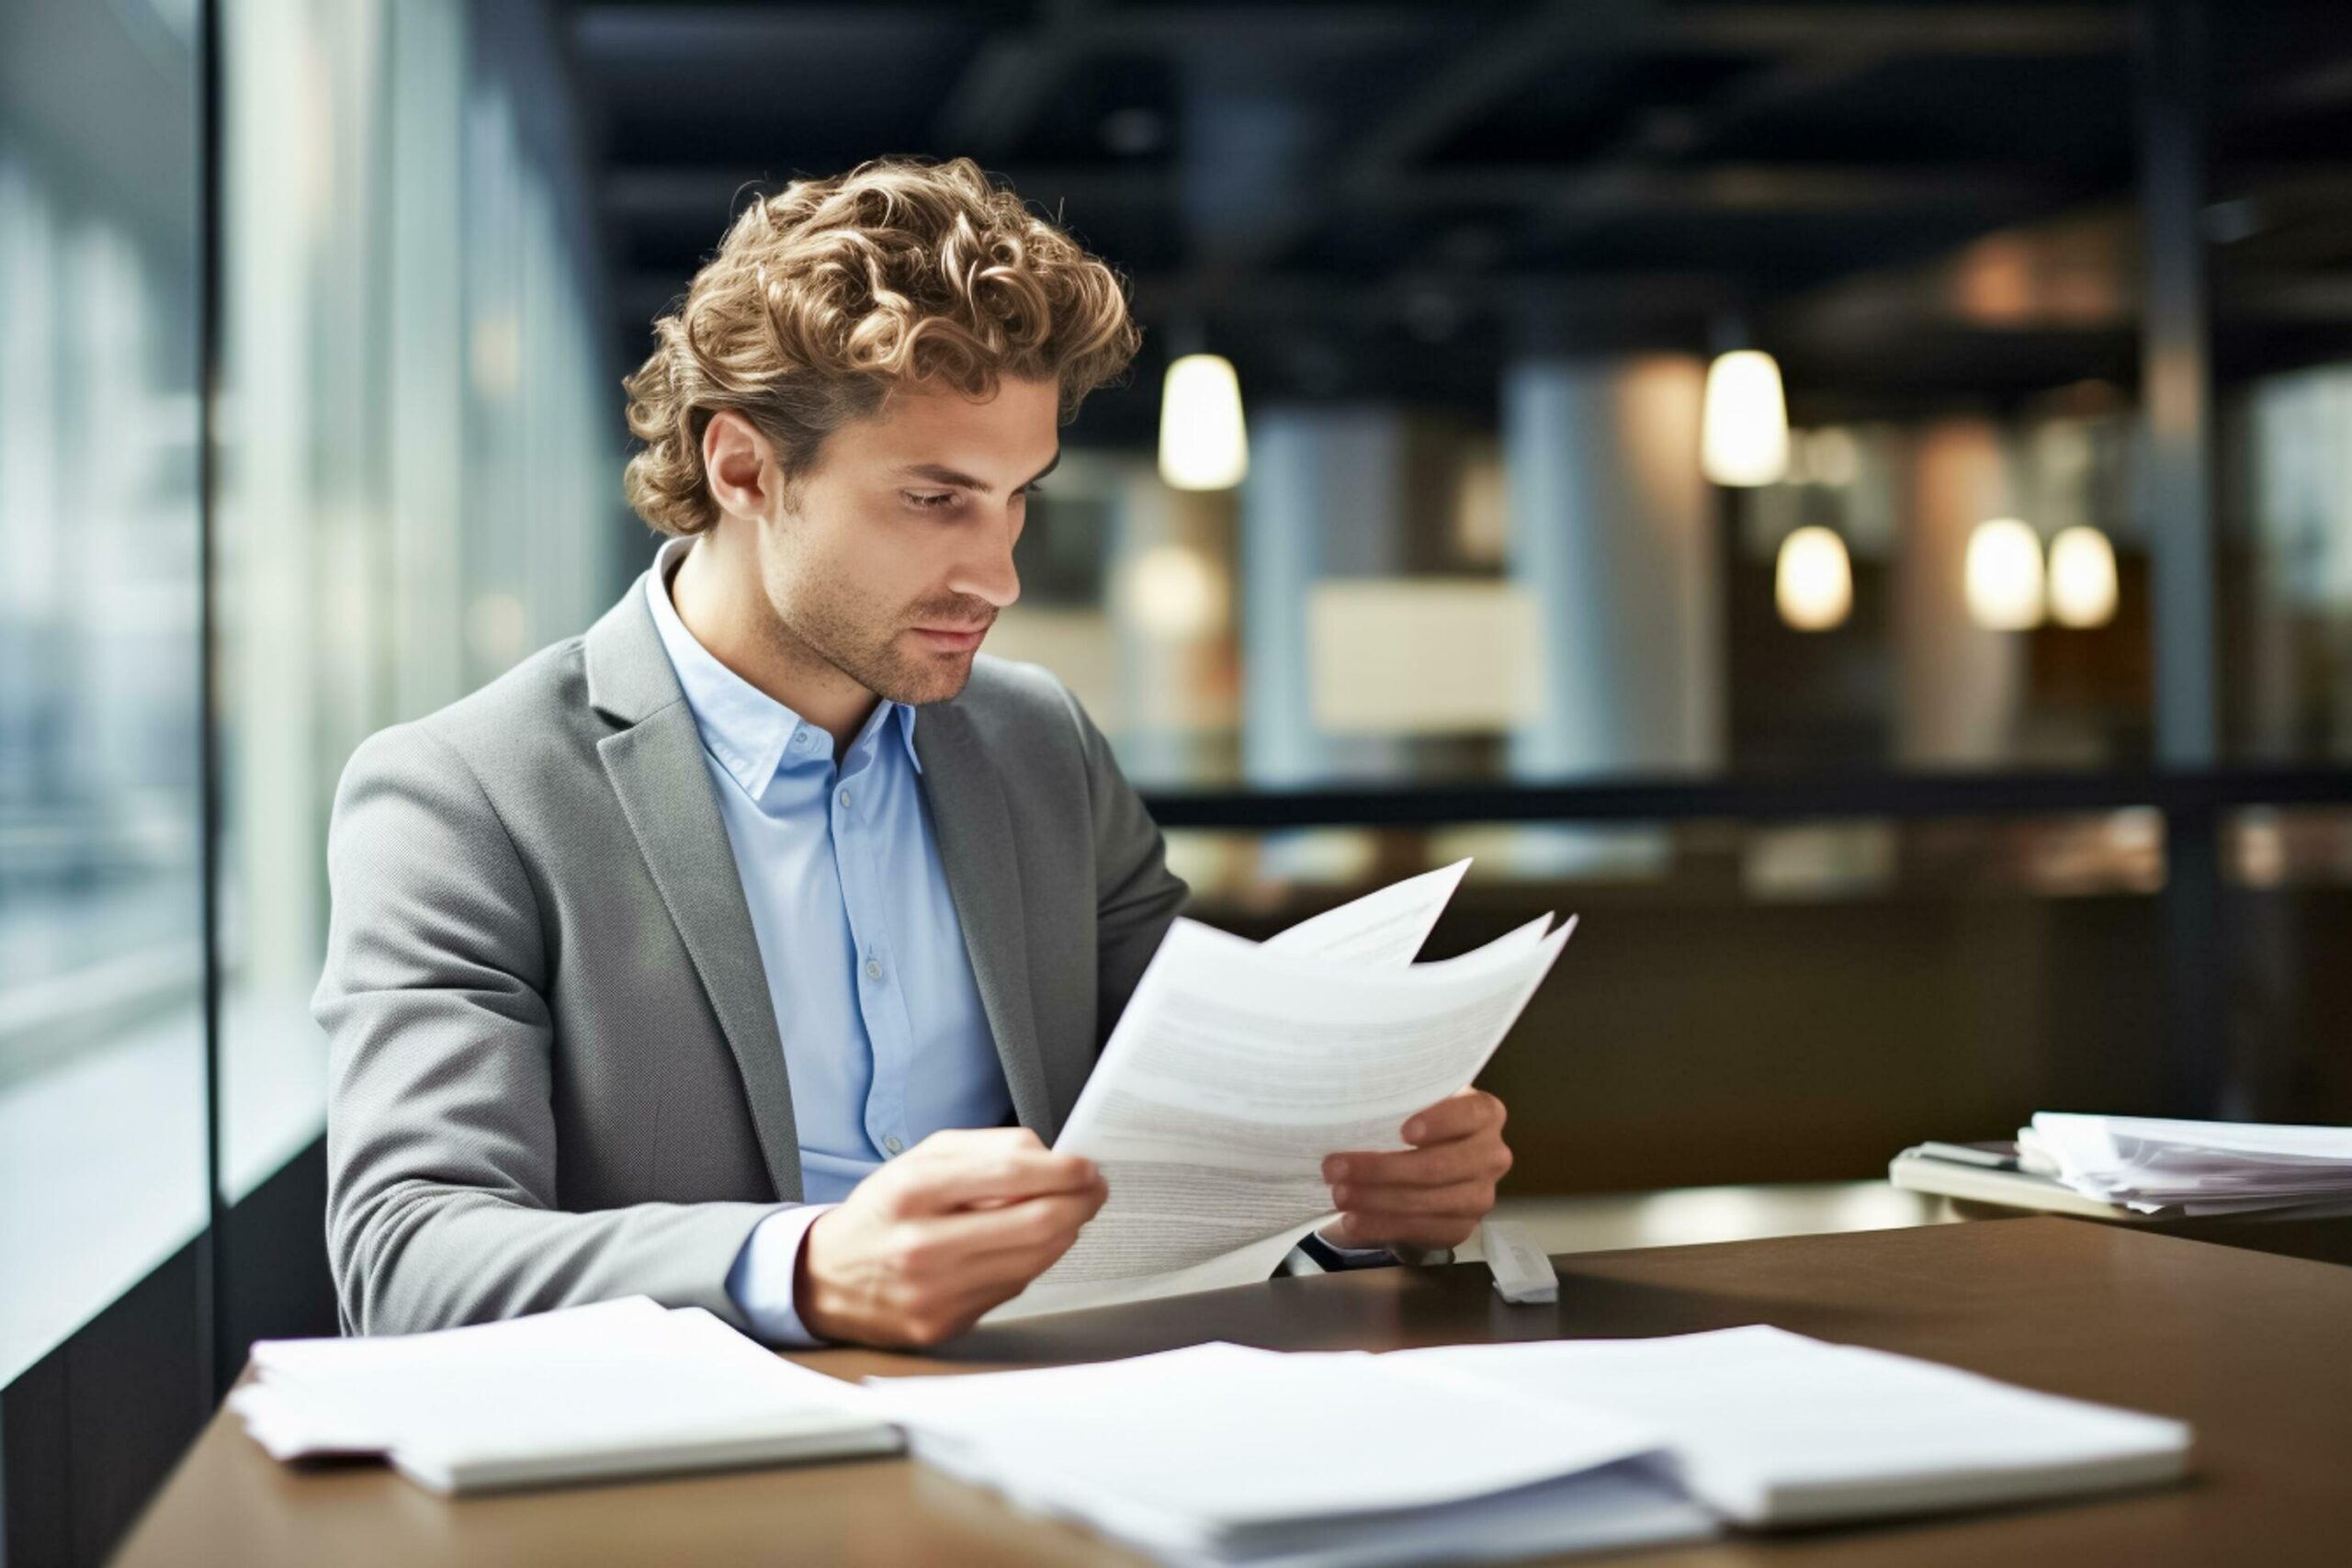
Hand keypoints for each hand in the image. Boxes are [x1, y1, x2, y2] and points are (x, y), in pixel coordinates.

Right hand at [794, 1128, 1106, 1347]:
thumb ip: (987, 1148)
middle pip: (1037, 1222)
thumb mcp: (921, 1159)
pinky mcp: (946, 1324)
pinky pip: (1015, 1287)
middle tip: (1094, 1190)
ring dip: (1066, 1231)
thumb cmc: (882, 1212)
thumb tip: (1050, 1156)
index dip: (1064, 1169)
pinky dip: (1032, 1261)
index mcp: (912, 1191)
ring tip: (1068, 1212)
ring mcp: (935, 1292)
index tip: (1086, 1166)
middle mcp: (922, 1245)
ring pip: (1035, 1260)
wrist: (826, 1278)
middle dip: (1081, 1202)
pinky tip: (1027, 1244)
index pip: (1012, 1173)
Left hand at [1318, 1088, 1510, 1252]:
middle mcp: (1492, 1155)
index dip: (1439, 1122)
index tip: (1403, 1132)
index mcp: (1485, 1113)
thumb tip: (1350, 1102)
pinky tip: (1354, 1222)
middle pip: (1439, 1165)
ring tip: (1339, 1195)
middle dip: (1382, 1169)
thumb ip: (1400, 1099)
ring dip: (1376, 1200)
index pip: (1470, 1115)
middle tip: (1335, 1168)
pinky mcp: (1463, 1228)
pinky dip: (1382, 1226)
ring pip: (1427, 1201)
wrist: (1431, 1165)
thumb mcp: (1415, 1102)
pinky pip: (1421, 1230)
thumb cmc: (1417, 1121)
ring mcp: (1481, 1195)